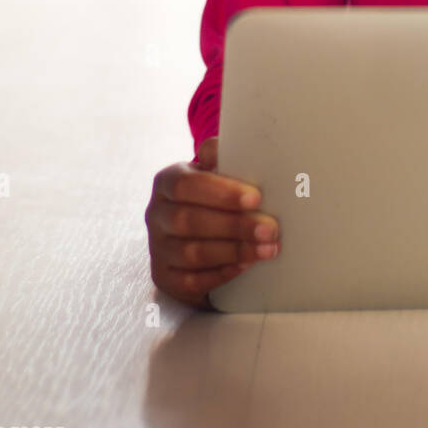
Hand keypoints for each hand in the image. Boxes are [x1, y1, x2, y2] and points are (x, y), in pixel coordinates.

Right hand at [145, 136, 280, 308]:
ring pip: (191, 253)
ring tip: (267, 249)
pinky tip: (245, 266)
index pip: (186, 185)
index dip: (221, 192)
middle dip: (234, 226)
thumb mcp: (215, 170)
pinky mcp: (164, 276)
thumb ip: (221, 156)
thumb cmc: (214, 193)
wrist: (198, 227)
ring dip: (234, 251)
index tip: (256, 198)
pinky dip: (221, 273)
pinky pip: (191, 280)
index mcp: (167, 181)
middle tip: (270, 229)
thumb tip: (232, 146)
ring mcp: (158, 248)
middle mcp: (156, 214)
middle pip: (189, 221)